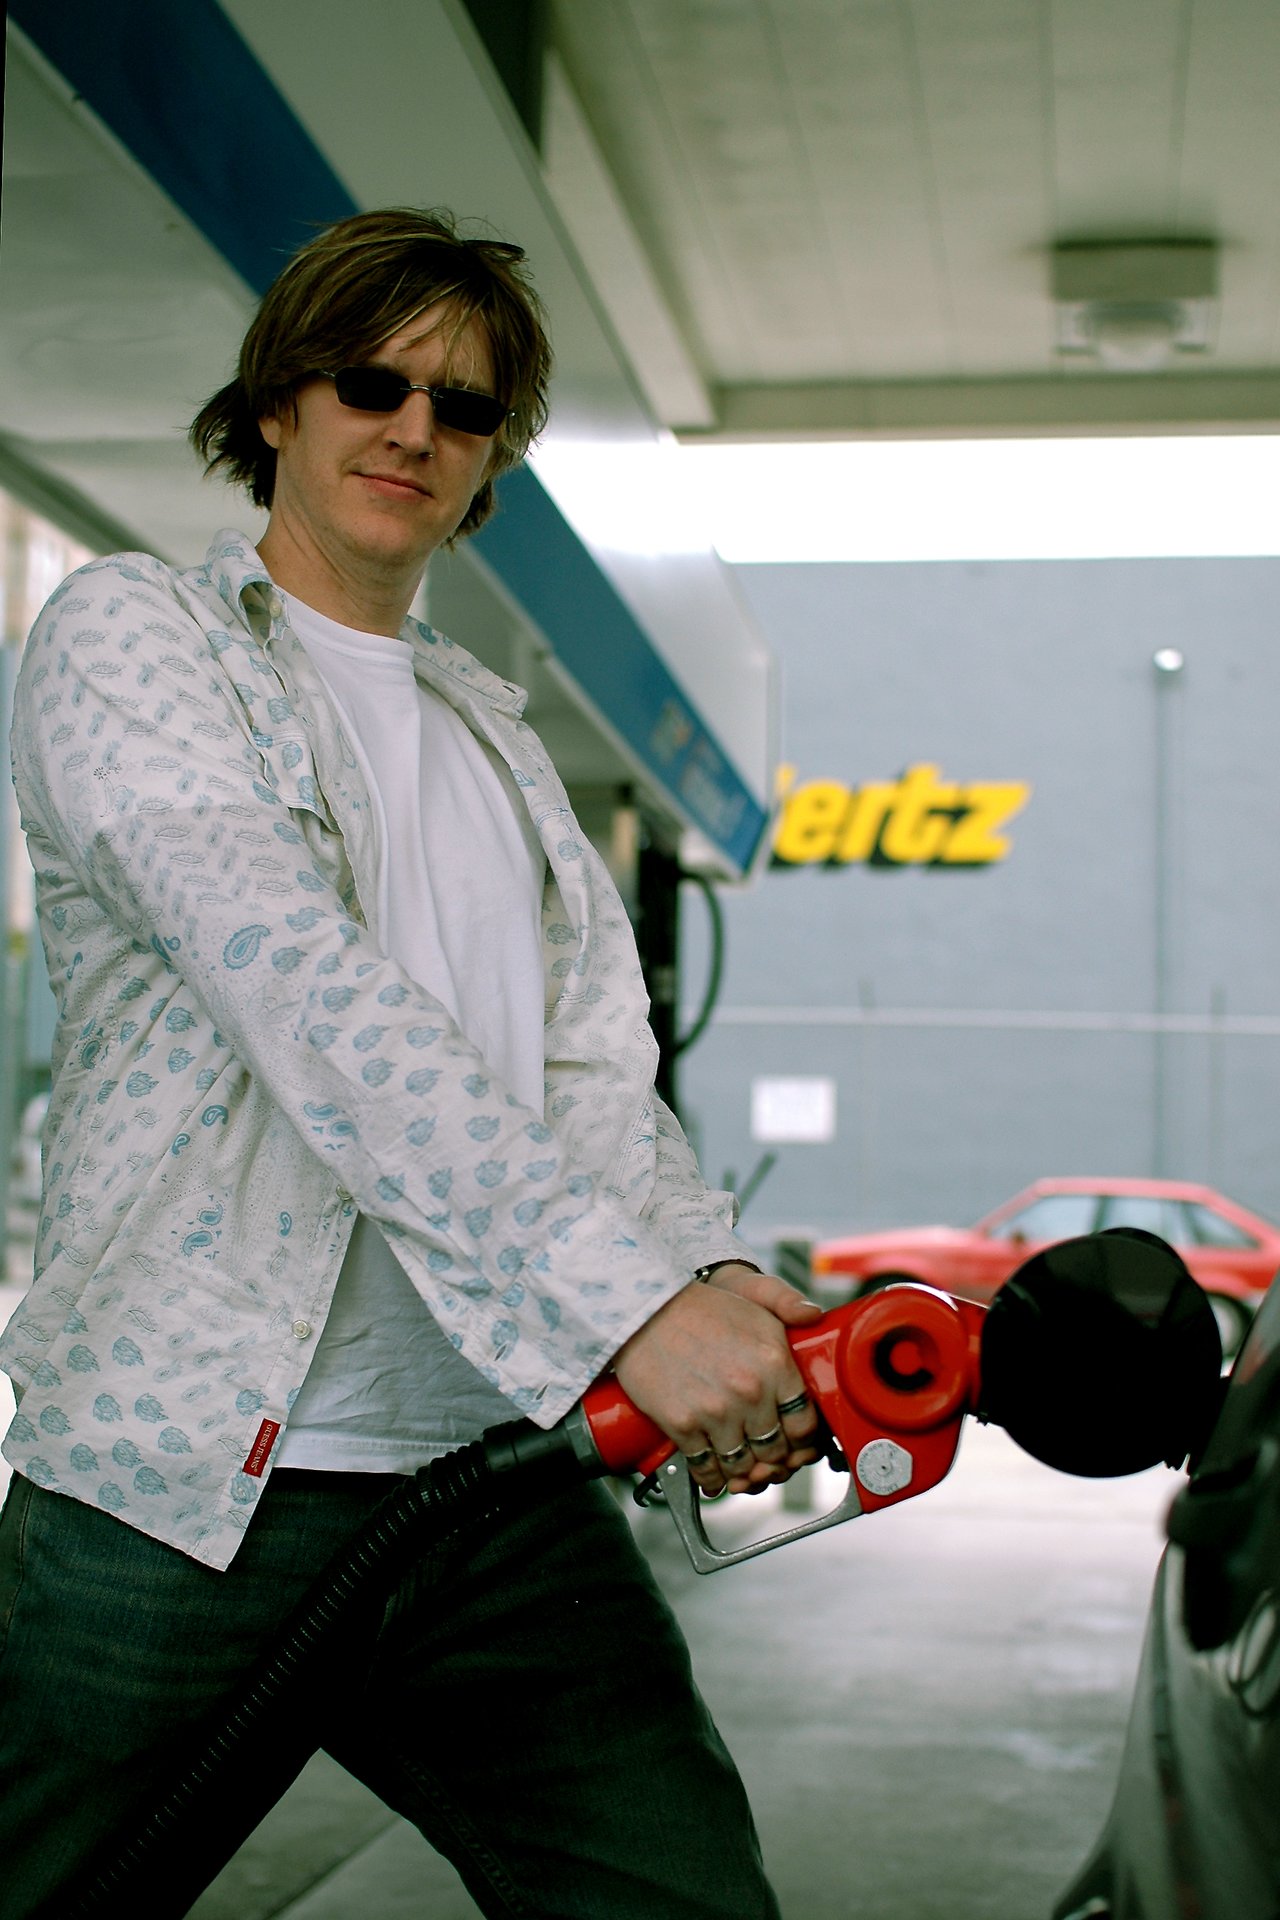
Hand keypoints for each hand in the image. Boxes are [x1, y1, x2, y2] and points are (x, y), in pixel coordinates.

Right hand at [612, 1264, 822, 1496]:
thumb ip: (789, 1303)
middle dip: (774, 1462)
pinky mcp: (683, 1424)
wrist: (645, 1311)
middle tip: (768, 1461)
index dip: (804, 1442)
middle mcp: (750, 1391)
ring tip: (741, 1469)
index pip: (805, 1425)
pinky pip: (705, 1469)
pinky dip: (712, 1479)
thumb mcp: (754, 1296)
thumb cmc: (700, 1308)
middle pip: (775, 1452)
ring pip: (742, 1467)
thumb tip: (815, 1314)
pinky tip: (714, 1476)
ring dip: (743, 1474)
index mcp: (774, 1362)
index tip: (797, 1445)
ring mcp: (716, 1411)